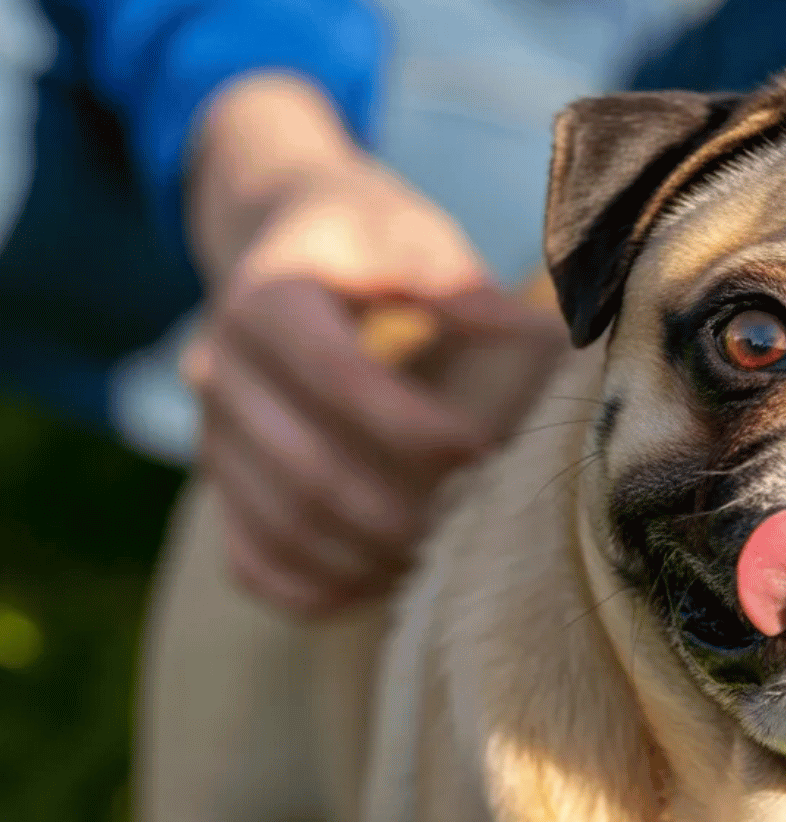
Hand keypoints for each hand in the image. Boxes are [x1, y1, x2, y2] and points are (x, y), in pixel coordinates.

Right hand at [183, 75, 564, 616]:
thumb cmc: (364, 237)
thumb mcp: (410, 232)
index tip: (484, 448)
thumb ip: (460, 286)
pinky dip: (316, 588)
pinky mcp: (220, 482)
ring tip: (440, 557)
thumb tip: (538, 338)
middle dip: (395, 509)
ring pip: (277, 525)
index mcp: (265, 298)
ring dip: (363, 558)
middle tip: (471, 523)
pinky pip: (252, 562)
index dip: (413, 424)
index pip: (336, 376)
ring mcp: (211, 432)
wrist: (280, 238)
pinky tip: (384, 583)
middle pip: (301, 467)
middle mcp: (219, 368)